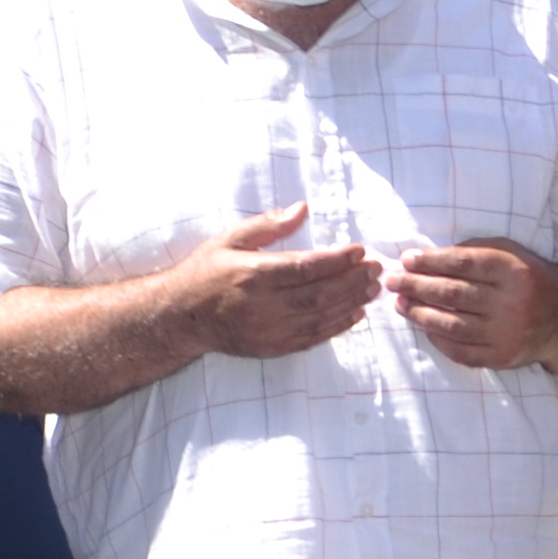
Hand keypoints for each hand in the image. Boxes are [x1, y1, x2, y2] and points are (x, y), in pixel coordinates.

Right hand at [169, 202, 380, 361]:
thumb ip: (268, 225)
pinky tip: (354, 314)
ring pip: (320, 319)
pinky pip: (311, 339)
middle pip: (319, 295)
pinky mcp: (271, 348)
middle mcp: (262, 306)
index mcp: (252, 274)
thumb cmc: (206, 272)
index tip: (359, 250)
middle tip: (375, 269)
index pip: (305, 268)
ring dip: (350, 304)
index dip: (337, 260)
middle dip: (352, 281)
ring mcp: (267, 331)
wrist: (182, 317)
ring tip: (371, 289)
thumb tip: (302, 210)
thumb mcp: (230, 239)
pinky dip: (336, 328)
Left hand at [388, 237, 557, 368]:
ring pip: (453, 324)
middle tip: (392, 281)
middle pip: (454, 294)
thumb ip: (472, 253)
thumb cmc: (525, 277)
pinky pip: (461, 351)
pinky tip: (422, 326)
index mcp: (513, 271)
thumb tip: (424, 259)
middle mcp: (512, 303)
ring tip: (400, 304)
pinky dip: (437, 338)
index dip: (431, 261)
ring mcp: (507, 334)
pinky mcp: (502, 357)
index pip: (464, 264)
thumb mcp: (508, 254)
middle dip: (417, 286)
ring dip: (420, 313)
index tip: (407, 259)